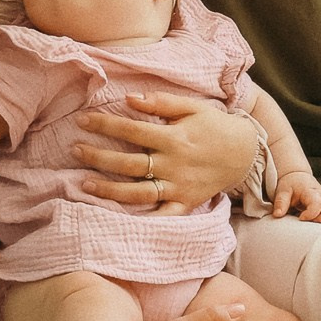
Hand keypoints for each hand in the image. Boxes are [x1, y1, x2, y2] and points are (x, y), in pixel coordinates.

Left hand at [72, 93, 259, 212]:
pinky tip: (119, 220)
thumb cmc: (215, 126)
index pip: (132, 131)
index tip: (82, 120)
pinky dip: (143, 222)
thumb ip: (161, 102)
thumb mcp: (192, 107)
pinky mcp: (185, 203)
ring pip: (138, 193)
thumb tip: (130, 98)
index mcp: (173, 138)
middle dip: (98, 156)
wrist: (246, 153)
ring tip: (84, 184)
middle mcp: (173, 165)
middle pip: (129, 163)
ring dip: (110, 189)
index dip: (104, 124)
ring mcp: (178, 187)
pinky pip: (162, 217)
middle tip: (74, 150)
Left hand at [272, 168, 320, 222]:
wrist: (298, 178)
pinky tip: (319, 224)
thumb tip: (278, 215)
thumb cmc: (291, 185)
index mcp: (310, 191)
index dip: (311, 214)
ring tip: (314, 224)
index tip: (300, 218)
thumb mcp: (282, 191)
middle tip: (309, 224)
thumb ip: (281, 202)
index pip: (317, 203)